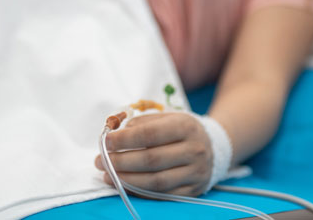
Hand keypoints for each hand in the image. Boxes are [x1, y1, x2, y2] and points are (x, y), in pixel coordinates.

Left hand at [94, 112, 212, 196]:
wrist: (212, 147)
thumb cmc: (181, 130)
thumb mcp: (167, 117)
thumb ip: (141, 123)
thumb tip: (115, 134)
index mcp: (186, 126)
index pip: (150, 134)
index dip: (125, 139)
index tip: (105, 142)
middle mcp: (194, 150)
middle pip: (151, 160)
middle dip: (120, 162)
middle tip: (100, 161)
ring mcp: (195, 172)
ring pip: (156, 181)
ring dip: (127, 180)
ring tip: (107, 175)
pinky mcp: (193, 190)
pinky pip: (162, 195)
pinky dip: (140, 192)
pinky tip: (124, 185)